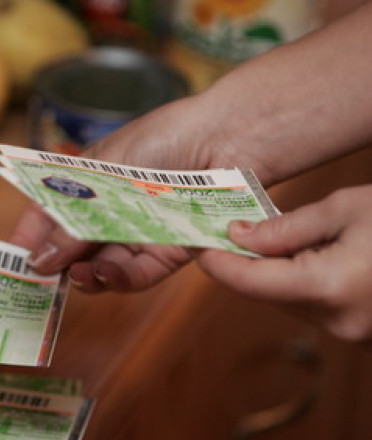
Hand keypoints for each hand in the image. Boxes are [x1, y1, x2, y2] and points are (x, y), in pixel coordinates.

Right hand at [11, 96, 244, 291]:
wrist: (228, 138)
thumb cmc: (163, 138)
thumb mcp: (103, 178)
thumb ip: (71, 223)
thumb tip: (38, 261)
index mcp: (90, 178)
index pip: (51, 211)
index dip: (31, 235)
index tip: (14, 258)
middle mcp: (113, 206)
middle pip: (76, 244)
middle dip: (57, 264)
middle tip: (41, 280)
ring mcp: (141, 229)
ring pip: (104, 264)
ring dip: (85, 275)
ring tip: (74, 277)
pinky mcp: (171, 250)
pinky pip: (137, 273)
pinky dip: (117, 279)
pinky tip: (102, 275)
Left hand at [197, 185, 371, 343]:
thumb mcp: (346, 209)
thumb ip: (285, 227)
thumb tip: (238, 236)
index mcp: (327, 287)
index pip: (247, 281)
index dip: (215, 261)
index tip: (194, 241)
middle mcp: (337, 322)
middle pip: (265, 293)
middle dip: (244, 261)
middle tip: (224, 229)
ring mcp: (352, 334)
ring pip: (288, 301)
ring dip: (276, 271)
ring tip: (283, 235)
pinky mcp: (362, 335)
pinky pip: (315, 307)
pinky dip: (303, 282)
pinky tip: (317, 254)